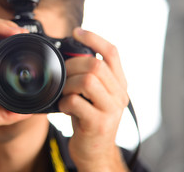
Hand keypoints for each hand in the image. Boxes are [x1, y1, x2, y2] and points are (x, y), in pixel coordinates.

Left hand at [58, 28, 128, 171]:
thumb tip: (70, 55)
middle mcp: (120, 94)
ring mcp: (111, 110)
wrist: (95, 152)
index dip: (94, 38)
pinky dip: (64, 103)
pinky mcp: (99, 124)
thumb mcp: (94, 96)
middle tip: (63, 75)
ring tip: (64, 93)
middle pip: (96, 65)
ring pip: (87, 81)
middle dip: (73, 65)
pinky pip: (76, 102)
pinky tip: (63, 108)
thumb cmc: (90, 119)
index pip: (112, 52)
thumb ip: (89, 77)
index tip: (76, 31)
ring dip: (68, 84)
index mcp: (119, 84)